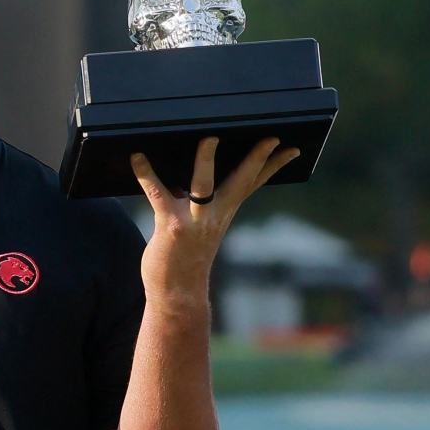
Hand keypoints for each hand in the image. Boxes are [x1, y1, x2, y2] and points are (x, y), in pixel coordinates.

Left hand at [130, 137, 300, 304]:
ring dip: (206, 161)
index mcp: (225, 212)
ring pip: (203, 185)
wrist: (177, 293)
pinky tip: (137, 157)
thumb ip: (198, 203)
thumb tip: (184, 177)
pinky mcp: (171, 226)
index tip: (292, 148)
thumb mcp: (201, 227)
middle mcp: (215, 215)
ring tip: (209, 139)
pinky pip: (157, 193)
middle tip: (270, 137)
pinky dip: (146, 174)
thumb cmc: (186, 257)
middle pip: (240, 181)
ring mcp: (195, 221)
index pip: (254, 184)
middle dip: (256, 159)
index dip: (274, 166)